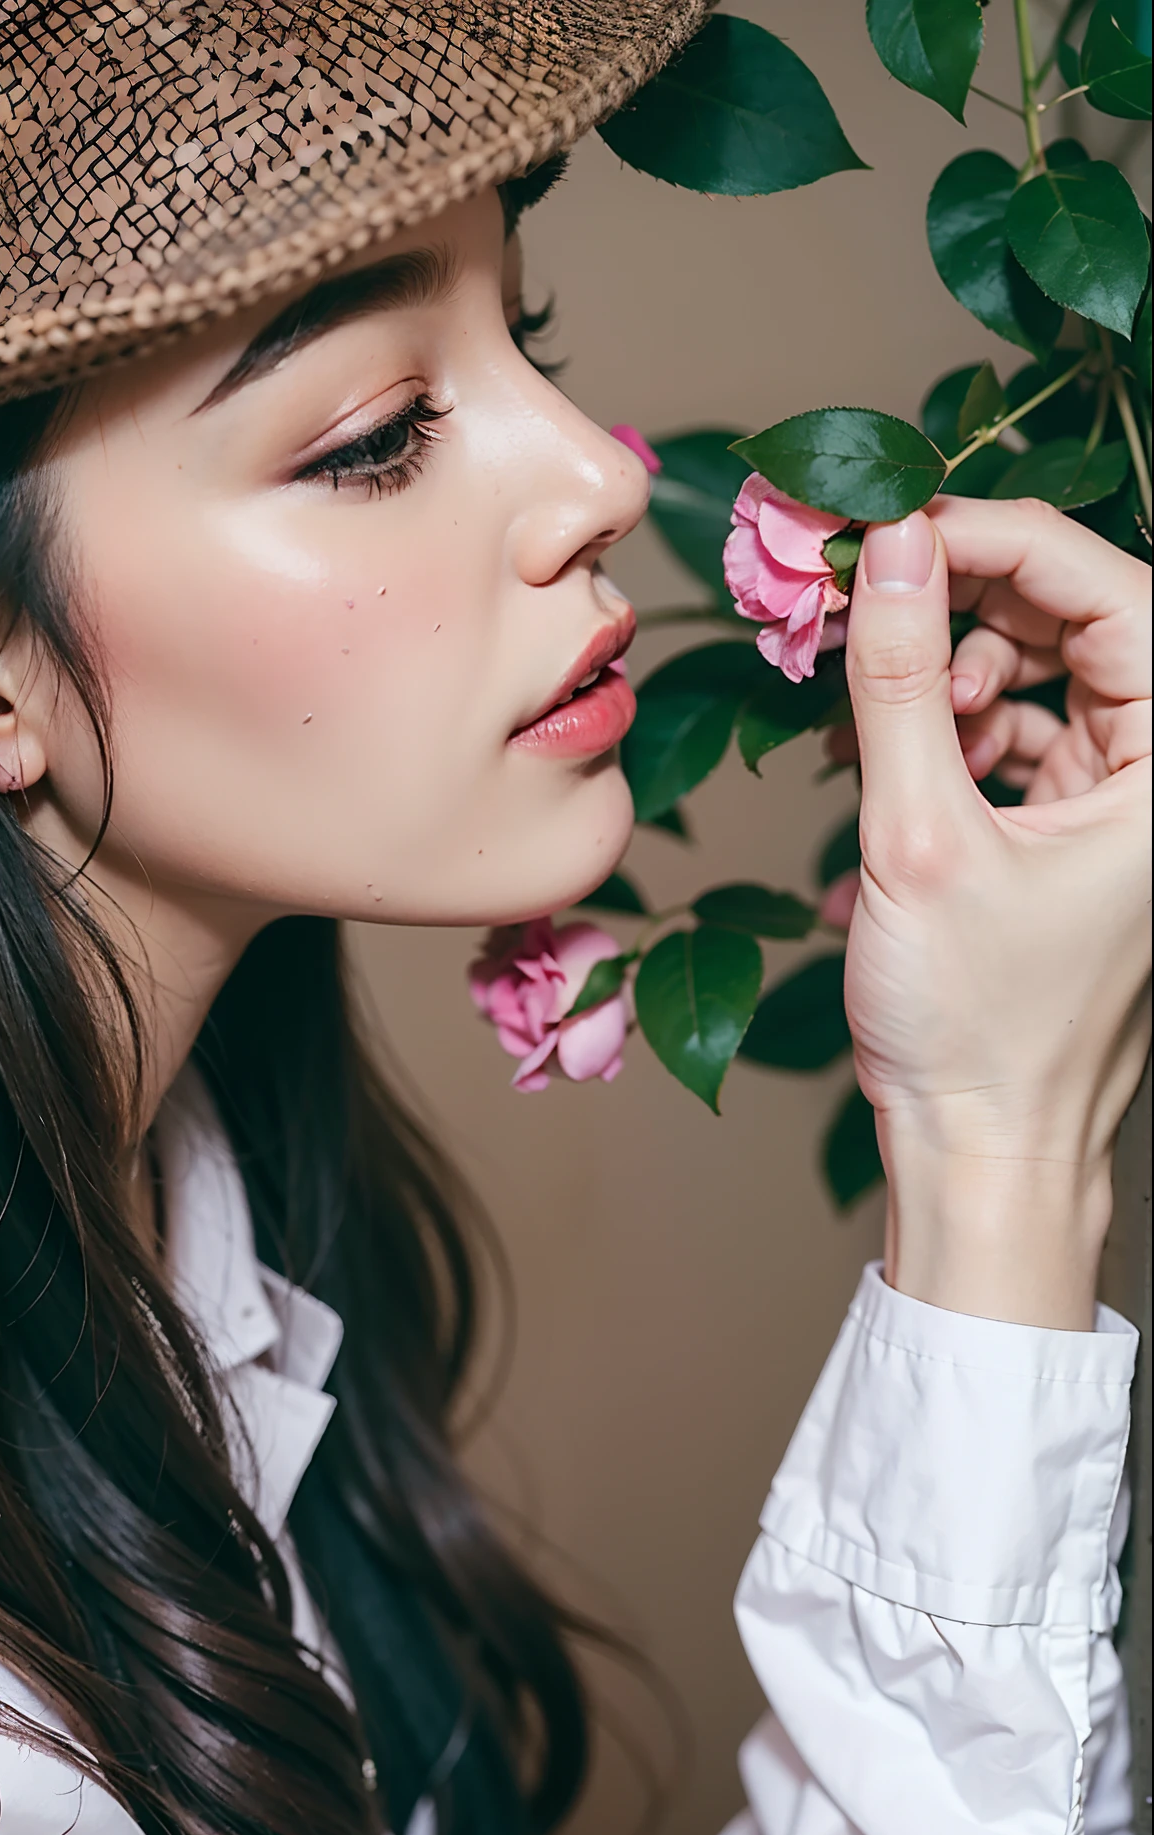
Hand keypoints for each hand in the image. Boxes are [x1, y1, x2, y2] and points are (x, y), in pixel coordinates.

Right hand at [840, 496, 1150, 1326]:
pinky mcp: (1074, 838)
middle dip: (965, 604)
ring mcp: (1125, 807)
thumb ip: (904, 682)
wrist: (983, 1156)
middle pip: (1081, 623)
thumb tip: (888, 551)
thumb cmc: (977, 1030)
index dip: (1001, 540)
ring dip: (952, 675)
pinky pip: (1023, 738)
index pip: (1115, 593)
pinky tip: (891, 759)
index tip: (895, 525)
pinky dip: (952, 733)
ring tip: (875, 717)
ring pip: (1047, 676)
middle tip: (863, 595)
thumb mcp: (918, 838)